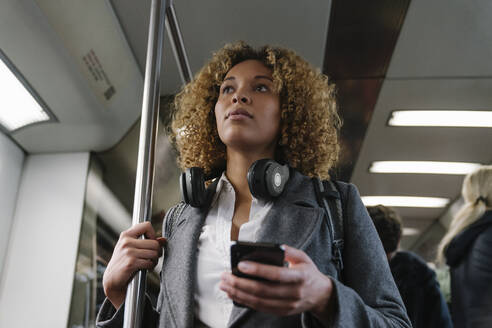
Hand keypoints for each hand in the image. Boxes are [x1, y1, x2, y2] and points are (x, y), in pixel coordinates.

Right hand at [102, 221, 165, 308]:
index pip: (146, 225)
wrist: (112, 279)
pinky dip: (151, 266)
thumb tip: (163, 240)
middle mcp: (126, 242)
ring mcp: (128, 252)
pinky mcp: (131, 263)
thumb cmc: (124, 263)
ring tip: (150, 263)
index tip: (151, 243)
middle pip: (154, 243)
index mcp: (126, 235)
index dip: (153, 234)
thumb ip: (147, 242)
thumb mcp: (132, 249)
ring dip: (155, 260)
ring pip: (154, 253)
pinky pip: (150, 262)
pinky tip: (147, 268)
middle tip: (153, 257)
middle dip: (157, 252)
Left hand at [219, 245, 333, 319]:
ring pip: (258, 301)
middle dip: (240, 283)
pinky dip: (245, 301)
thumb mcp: (303, 258)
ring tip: (225, 285)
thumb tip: (269, 247)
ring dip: (238, 293)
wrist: (321, 295)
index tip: (240, 264)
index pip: (276, 274)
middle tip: (226, 276)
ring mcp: (288, 305)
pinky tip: (234, 294)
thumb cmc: (308, 273)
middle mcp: (294, 293)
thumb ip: (287, 251)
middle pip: (263, 290)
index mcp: (300, 276)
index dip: (257, 270)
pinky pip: (260, 308)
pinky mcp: (282, 311)